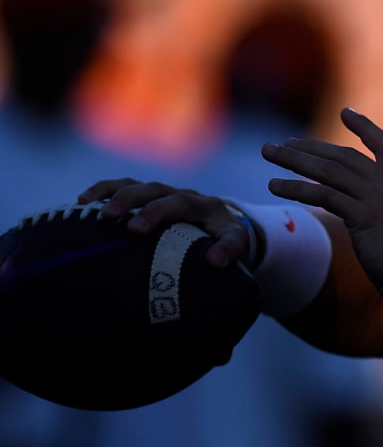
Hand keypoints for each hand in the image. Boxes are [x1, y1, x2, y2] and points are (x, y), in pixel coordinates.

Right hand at [76, 179, 253, 268]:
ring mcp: (163, 194)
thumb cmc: (227, 239)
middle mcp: (181, 194)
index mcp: (203, 205)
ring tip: (85, 204)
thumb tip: (215, 262)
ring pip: (136, 184)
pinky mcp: (148, 197)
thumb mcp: (237, 244)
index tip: (136, 229)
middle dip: (130, 200)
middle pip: (154, 189)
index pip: (179, 202)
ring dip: (111, 192)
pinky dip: (103, 191)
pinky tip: (81, 202)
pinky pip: (124, 186)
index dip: (156, 212)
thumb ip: (230, 251)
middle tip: (109, 217)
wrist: (225, 227)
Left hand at [261, 108, 382, 294]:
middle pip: (345, 156)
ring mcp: (377, 197)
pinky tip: (275, 185)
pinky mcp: (362, 214)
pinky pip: (322, 194)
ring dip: (294, 160)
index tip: (346, 112)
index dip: (365, 127)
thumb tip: (375, 219)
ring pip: (328, 170)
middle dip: (311, 147)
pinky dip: (295, 187)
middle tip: (285, 144)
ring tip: (269, 153)